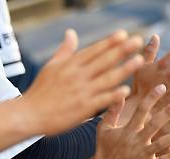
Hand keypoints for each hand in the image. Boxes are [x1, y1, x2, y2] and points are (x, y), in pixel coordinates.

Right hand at [21, 29, 143, 135]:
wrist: (29, 114)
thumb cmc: (41, 91)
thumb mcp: (51, 66)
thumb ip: (65, 50)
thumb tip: (71, 32)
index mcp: (70, 65)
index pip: (94, 50)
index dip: (109, 42)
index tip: (124, 34)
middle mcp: (77, 76)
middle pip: (104, 60)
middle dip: (122, 50)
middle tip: (138, 41)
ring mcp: (81, 91)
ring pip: (107, 78)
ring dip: (124, 68)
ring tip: (140, 60)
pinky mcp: (83, 108)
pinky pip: (102, 100)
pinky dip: (113, 95)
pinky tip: (126, 90)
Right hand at [92, 84, 169, 158]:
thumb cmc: (104, 148)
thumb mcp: (104, 128)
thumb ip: (112, 111)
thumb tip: (119, 93)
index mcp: (128, 129)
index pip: (141, 110)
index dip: (152, 98)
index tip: (162, 87)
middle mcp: (136, 140)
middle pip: (154, 124)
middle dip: (167, 113)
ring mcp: (143, 154)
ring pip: (161, 143)